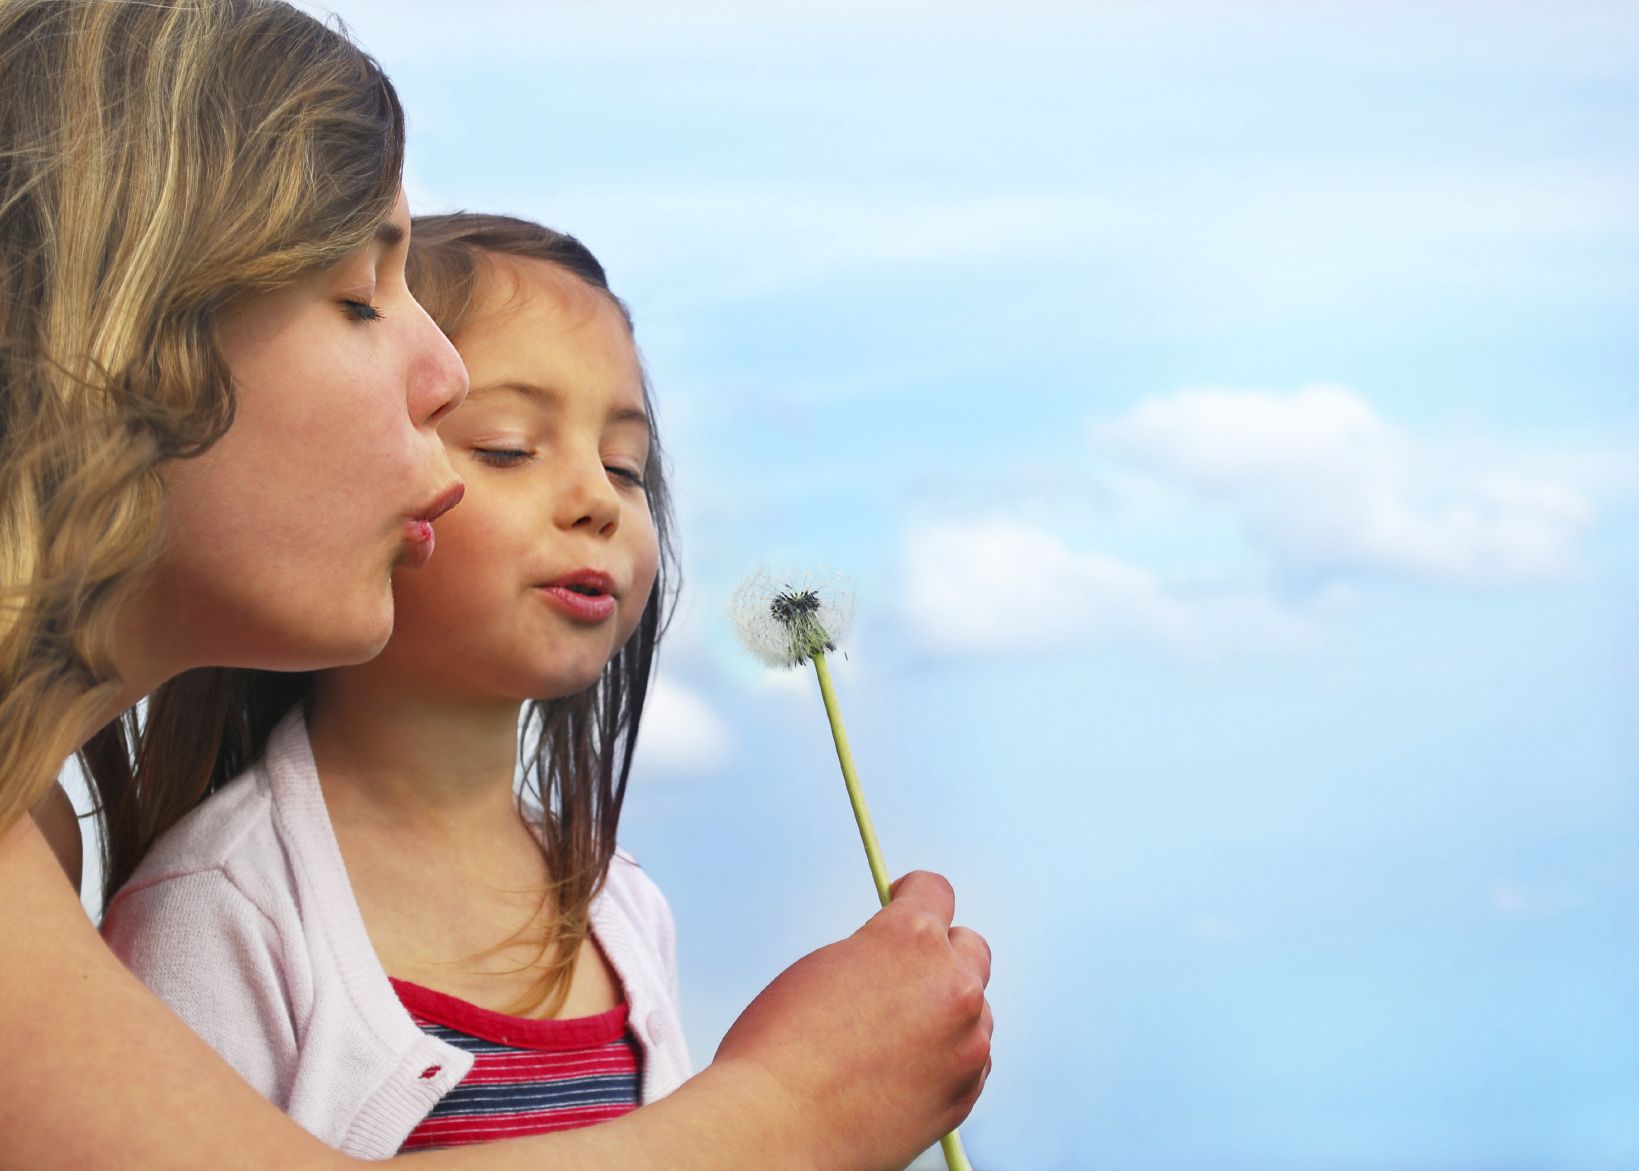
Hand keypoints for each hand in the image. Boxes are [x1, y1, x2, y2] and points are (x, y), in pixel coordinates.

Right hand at [714, 870, 992, 1170]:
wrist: (778, 1129)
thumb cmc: (781, 1053)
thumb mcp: (824, 967)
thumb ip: (872, 952)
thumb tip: (890, 957)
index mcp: (911, 940)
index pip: (936, 892)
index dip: (915, 893)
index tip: (908, 899)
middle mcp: (951, 985)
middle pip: (969, 948)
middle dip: (939, 954)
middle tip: (903, 973)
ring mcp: (965, 1042)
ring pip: (973, 1009)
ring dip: (944, 1012)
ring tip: (894, 1035)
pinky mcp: (965, 1092)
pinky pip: (970, 1059)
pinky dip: (945, 1058)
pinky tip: (902, 1069)